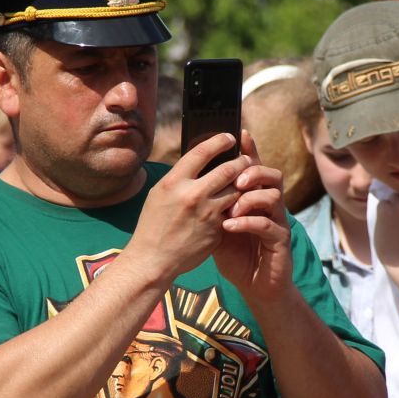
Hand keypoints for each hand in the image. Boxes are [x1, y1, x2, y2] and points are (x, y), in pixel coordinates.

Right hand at [122, 135, 253, 286]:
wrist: (154, 259)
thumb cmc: (153, 225)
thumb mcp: (159, 194)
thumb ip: (180, 178)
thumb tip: (199, 161)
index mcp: (174, 182)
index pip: (202, 152)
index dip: (219, 141)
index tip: (229, 137)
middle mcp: (193, 195)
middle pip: (228, 169)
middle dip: (240, 161)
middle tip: (245, 158)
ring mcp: (208, 214)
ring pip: (236, 190)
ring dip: (242, 184)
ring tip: (244, 180)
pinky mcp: (217, 230)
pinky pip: (232, 211)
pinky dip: (235, 206)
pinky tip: (237, 204)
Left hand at [211, 132, 294, 304]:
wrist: (253, 285)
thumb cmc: (235, 253)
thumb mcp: (218, 224)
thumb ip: (211, 203)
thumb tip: (189, 180)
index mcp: (255, 198)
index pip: (255, 167)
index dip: (250, 150)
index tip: (239, 134)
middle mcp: (270, 206)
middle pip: (271, 175)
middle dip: (253, 171)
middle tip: (235, 179)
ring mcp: (278, 222)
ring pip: (274, 196)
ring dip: (250, 198)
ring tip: (230, 208)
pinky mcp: (280, 241)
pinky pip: (268, 225)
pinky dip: (247, 223)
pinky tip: (229, 226)